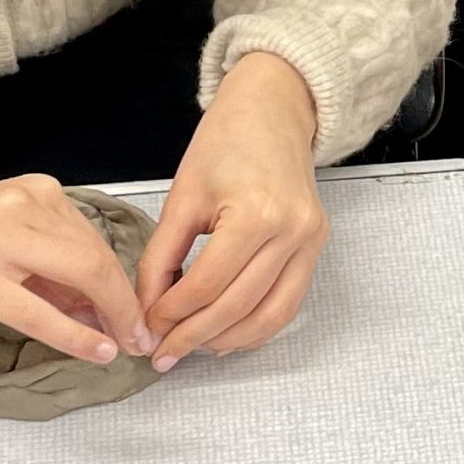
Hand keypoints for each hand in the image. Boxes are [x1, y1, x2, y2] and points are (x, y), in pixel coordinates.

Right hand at [0, 152, 150, 364]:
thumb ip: (46, 263)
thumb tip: (95, 302)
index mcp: (33, 192)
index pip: (94, 238)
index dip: (121, 281)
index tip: (135, 313)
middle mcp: (23, 205)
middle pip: (97, 256)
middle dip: (125, 302)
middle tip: (139, 335)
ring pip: (80, 276)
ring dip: (109, 317)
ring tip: (122, 345)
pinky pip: (41, 311)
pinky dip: (76, 335)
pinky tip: (96, 351)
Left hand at [138, 52, 328, 369]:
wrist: (273, 110)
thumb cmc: (226, 142)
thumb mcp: (182, 196)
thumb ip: (161, 257)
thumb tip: (146, 310)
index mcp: (256, 215)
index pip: (207, 286)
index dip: (171, 315)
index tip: (146, 329)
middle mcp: (292, 233)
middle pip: (237, 308)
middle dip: (193, 337)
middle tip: (162, 354)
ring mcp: (310, 242)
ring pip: (269, 318)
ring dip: (227, 341)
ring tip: (191, 348)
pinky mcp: (316, 247)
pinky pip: (289, 304)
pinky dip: (257, 327)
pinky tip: (226, 334)